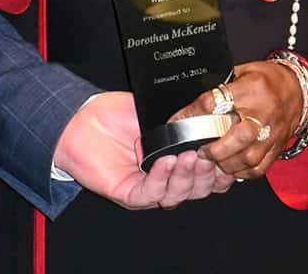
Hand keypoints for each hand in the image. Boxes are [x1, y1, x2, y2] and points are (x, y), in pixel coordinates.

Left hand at [52, 92, 232, 209]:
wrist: (78, 119)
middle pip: (197, 188)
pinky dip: (162, 177)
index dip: (220, 169)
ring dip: (187, 176)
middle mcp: (164, 178)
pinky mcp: (129, 194)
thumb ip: (180, 118)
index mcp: (174, 160)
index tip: (229, 152)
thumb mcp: (154, 112)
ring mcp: (147, 188)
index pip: (205, 174)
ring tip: (191, 155)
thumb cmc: (113, 114)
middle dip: (207, 173)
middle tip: (210, 153)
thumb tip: (209, 113)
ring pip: (178, 194)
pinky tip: (166, 161)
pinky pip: (151, 193)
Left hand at [187, 61, 303, 180]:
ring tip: (212, 162)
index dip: (193, 114)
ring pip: (248, 157)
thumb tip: (194, 104)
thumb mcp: (242, 70)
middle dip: (215, 148)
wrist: (298, 89)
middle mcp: (262, 112)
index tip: (177, 122)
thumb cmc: (266, 78)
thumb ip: (221, 87)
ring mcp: (272, 133)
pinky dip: (242, 172)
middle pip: (237, 136)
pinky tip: (231, 168)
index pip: (216, 103)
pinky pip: (259, 167)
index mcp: (250, 88)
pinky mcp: (277, 147)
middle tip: (199, 151)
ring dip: (226, 163)